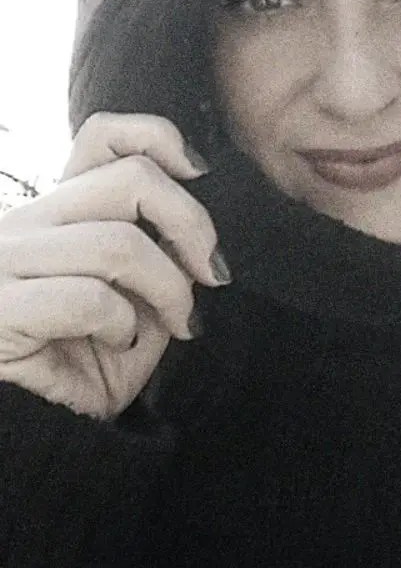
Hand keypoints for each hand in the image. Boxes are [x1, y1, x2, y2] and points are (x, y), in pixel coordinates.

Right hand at [0, 113, 229, 418]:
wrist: (20, 430)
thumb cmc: (77, 362)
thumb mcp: (130, 303)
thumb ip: (155, 259)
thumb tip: (200, 240)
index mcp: (54, 213)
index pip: (101, 136)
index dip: (158, 137)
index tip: (200, 173)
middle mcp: (24, 222)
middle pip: (131, 179)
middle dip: (192, 225)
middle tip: (212, 273)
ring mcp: (5, 261)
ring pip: (120, 243)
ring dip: (168, 290)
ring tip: (175, 324)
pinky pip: (88, 299)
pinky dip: (122, 326)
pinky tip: (118, 346)